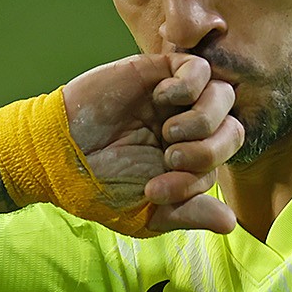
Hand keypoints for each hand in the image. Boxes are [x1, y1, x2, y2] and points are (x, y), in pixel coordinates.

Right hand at [62, 53, 242, 233]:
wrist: (58, 155)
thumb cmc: (99, 185)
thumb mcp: (148, 212)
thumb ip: (188, 213)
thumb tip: (229, 223)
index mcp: (191, 159)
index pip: (224, 162)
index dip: (197, 180)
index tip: (153, 190)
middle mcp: (189, 127)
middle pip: (233, 129)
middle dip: (208, 151)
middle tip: (169, 158)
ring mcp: (176, 99)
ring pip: (224, 96)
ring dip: (202, 121)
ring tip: (168, 133)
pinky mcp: (159, 71)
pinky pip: (200, 68)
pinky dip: (189, 86)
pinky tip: (160, 99)